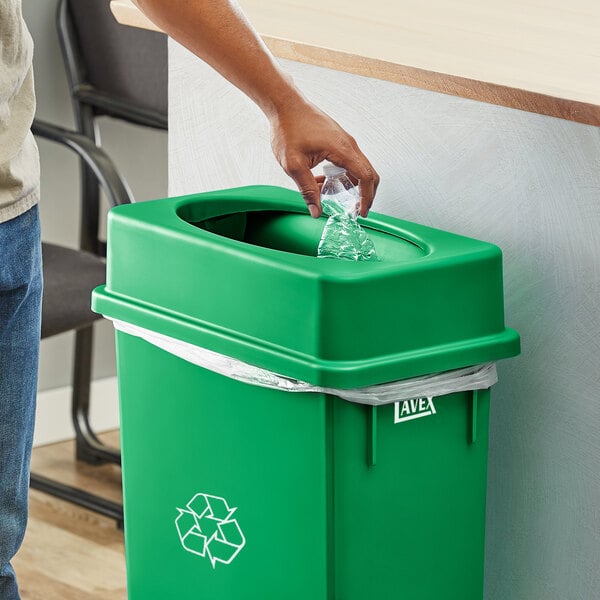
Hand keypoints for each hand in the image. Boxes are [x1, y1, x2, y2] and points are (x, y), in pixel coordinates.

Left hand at [269, 98, 378, 217]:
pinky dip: (342, 176)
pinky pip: (348, 162)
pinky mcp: (338, 141)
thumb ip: (306, 190)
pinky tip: (323, 182)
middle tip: (356, 210)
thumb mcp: (293, 165)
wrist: (285, 105)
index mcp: (342, 149)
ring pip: (358, 168)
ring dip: (351, 185)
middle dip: (366, 194)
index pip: (365, 177)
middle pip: (368, 173)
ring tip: (333, 196)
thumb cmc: (288, 128)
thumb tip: (316, 211)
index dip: (367, 197)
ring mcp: (345, 142)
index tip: (361, 212)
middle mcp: (348, 144)